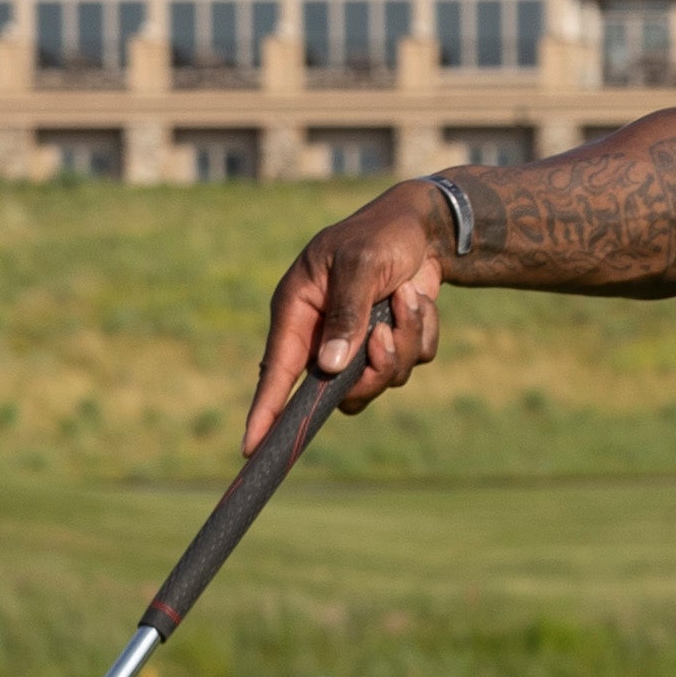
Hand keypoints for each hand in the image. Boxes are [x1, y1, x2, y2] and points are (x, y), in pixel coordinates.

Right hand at [248, 182, 451, 444]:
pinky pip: (413, 361)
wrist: (424, 228)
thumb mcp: (359, 266)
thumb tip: (329, 368)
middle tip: (386, 334)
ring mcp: (358, 343)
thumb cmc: (380, 236)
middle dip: (373, 369)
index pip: (275, 372)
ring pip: (383, 379)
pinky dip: (423, 331)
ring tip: (407, 298)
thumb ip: (345, 315)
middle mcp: (323, 333)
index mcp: (298, 311)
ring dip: (405, 341)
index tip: (251, 447)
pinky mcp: (391, 343)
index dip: (264, 411)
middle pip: (341, 391)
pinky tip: (417, 297)